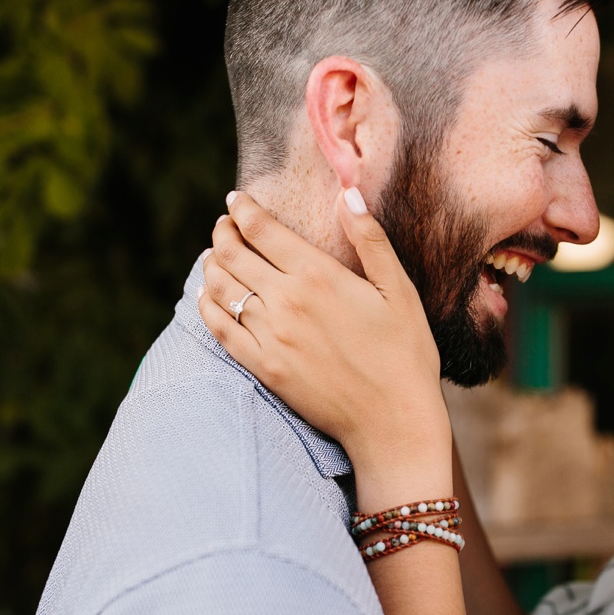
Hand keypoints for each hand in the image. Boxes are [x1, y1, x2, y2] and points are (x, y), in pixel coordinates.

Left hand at [198, 189, 453, 505]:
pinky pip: (219, 330)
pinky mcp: (263, 368)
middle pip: (233, 254)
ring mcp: (270, 337)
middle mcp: (286, 301)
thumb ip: (371, 240)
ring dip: (212, 265)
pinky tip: (209, 298)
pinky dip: (207, 307)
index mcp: (318, 275)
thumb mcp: (399, 290)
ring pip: (220, 288)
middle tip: (223, 226)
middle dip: (222, 232)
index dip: (242, 209)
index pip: (261, 229)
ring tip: (215, 257)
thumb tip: (349, 194)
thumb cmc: (405, 354)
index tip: (236, 201)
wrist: (393, 420)